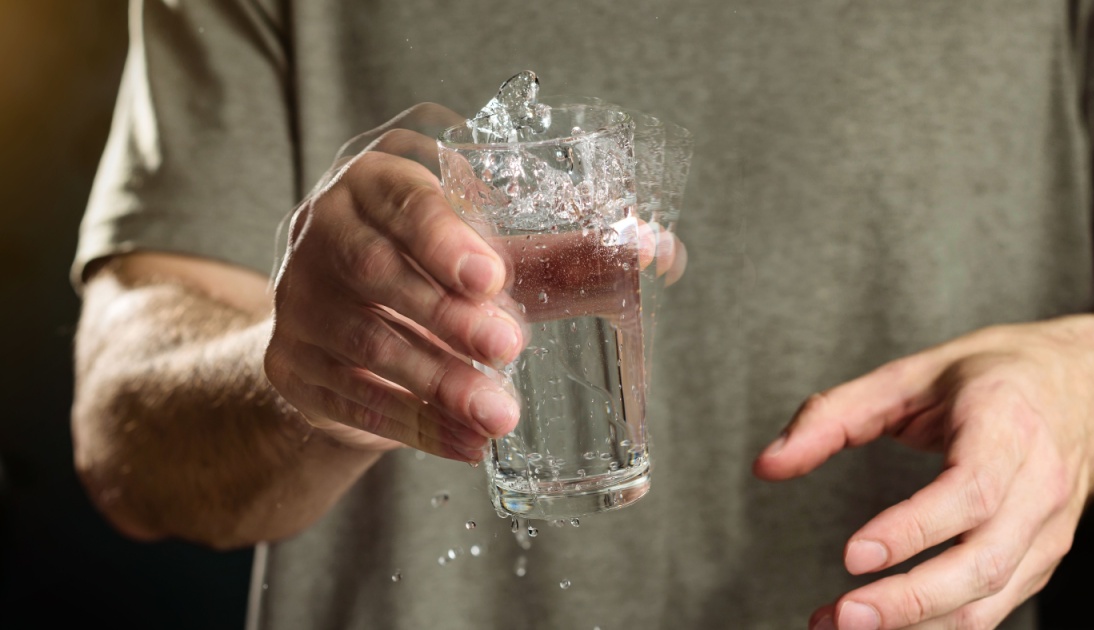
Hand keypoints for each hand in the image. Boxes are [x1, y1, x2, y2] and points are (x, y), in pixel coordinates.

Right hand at [264, 103, 685, 460]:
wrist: (342, 318)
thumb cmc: (430, 265)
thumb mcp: (484, 245)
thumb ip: (559, 249)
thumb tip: (659, 251)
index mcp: (377, 181)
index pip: (404, 198)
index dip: (443, 237)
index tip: (491, 277)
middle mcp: (325, 230)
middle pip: (377, 271)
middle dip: (446, 315)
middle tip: (509, 346)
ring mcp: (298, 298)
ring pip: (365, 340)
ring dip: (437, 382)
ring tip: (499, 414)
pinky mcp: (290, 362)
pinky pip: (351, 398)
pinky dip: (414, 426)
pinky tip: (466, 444)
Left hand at [754, 315, 1093, 628]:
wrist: (1093, 392)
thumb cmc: (995, 377)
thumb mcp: (911, 374)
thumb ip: (834, 415)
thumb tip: (766, 464)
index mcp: (1007, 426)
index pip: (970, 493)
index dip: (914, 529)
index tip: (854, 556)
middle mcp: (1039, 486)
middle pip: (982, 563)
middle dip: (909, 601)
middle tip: (841, 618)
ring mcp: (1047, 532)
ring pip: (989, 601)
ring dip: (915, 626)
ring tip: (839, 627)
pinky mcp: (1039, 562)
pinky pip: (991, 611)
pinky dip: (935, 629)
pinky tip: (883, 629)